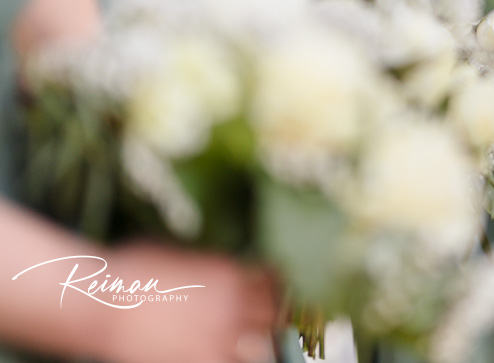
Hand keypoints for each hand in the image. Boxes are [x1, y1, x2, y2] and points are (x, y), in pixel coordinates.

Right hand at [97, 244, 280, 362]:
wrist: (103, 303)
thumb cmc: (132, 273)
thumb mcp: (180, 256)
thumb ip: (210, 267)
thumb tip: (225, 273)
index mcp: (229, 273)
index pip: (275, 280)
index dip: (275, 288)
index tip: (271, 294)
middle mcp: (234, 302)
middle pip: (276, 313)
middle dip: (272, 317)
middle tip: (264, 324)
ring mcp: (221, 335)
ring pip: (265, 344)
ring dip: (260, 344)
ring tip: (250, 345)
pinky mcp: (205, 360)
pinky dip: (238, 360)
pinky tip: (229, 357)